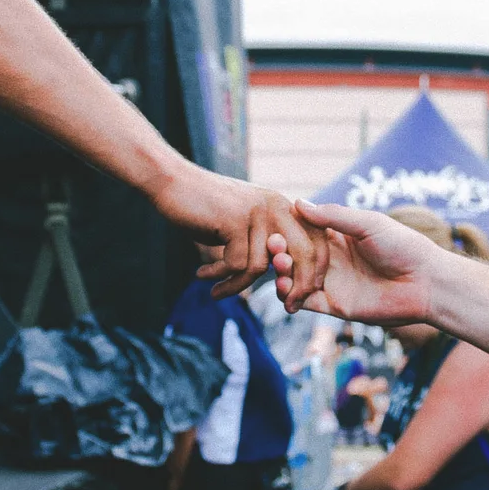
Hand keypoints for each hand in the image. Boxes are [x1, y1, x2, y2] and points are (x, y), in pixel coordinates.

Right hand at [160, 170, 321, 297]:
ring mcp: (257, 213)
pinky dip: (219, 276)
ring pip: (261, 266)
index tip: (301, 295)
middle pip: (301, 255)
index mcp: (283, 206)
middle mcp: (276, 206)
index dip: (315, 270)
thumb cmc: (206, 207)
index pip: (316, 240)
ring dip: (236, 284)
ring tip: (217, 292)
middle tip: (287, 308)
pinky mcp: (236, 221)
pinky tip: (203, 274)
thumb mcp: (243, 223)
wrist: (172, 182)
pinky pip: (236, 264)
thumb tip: (283, 277)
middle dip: (297, 286)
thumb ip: (264, 242)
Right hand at [270, 202, 440, 323]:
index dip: (285, 228)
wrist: (425, 283)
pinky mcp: (334, 305)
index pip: (302, 229)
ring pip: (293, 278)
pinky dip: (289, 298)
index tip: (274, 225)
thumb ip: (334, 216)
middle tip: (276, 248)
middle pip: (293, 254)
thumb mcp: (368, 224)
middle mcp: (330, 257)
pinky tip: (285, 292)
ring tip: (281, 268)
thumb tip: (299, 203)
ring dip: (281, 274)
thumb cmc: (403, 246)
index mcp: (337, 234)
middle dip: (279, 251)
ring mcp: (330, 282)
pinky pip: (304, 302)